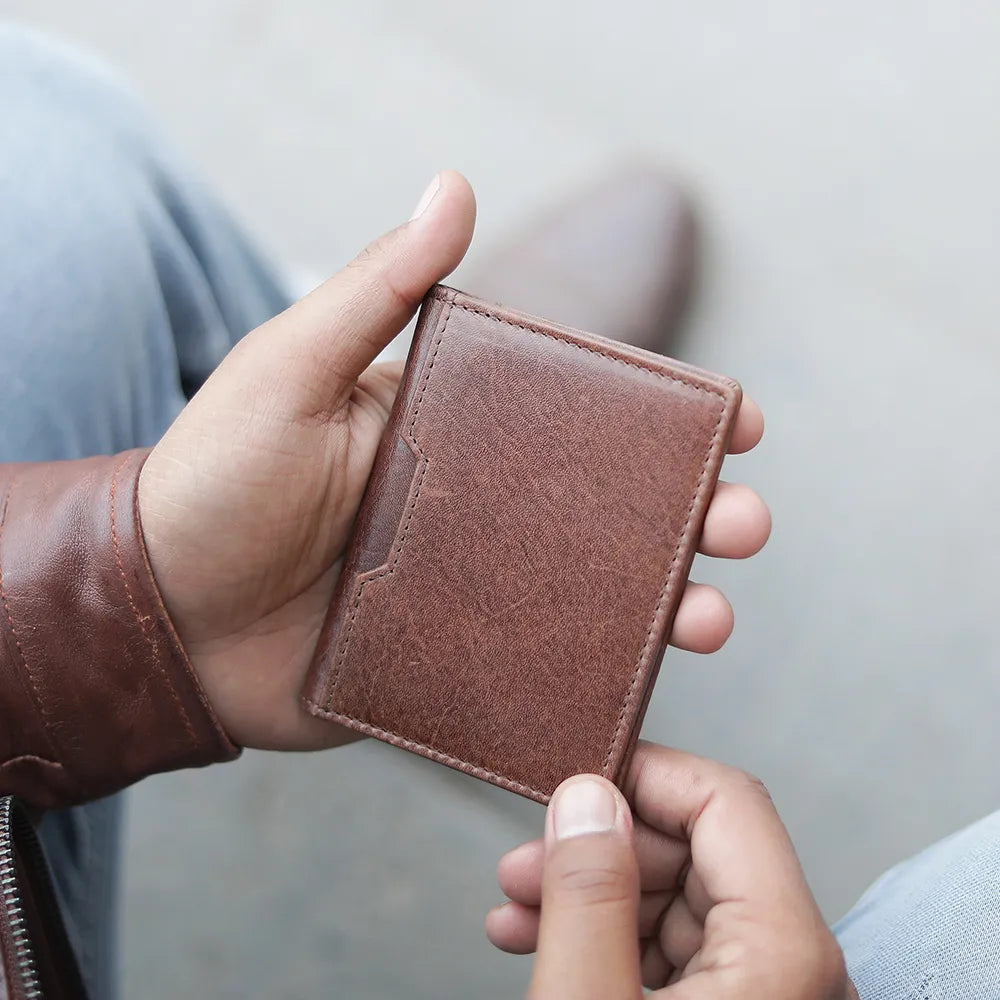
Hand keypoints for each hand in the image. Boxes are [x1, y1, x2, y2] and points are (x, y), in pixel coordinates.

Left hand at [138, 172, 769, 750]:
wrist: (162, 615)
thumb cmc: (217, 479)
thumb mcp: (291, 370)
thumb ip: (376, 290)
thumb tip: (455, 183)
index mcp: (459, 433)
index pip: (585, 419)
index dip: (668, 421)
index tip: (739, 423)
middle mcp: (480, 510)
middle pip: (611, 511)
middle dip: (695, 518)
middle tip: (745, 528)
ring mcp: (473, 592)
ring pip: (592, 597)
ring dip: (664, 605)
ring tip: (705, 617)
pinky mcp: (454, 665)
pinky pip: (538, 673)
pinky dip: (592, 681)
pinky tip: (634, 689)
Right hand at [489, 744, 857, 999]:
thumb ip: (589, 898)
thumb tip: (586, 798)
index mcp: (785, 952)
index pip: (727, 801)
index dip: (644, 776)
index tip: (575, 781)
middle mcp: (794, 967)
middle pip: (697, 850)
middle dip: (601, 846)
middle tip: (525, 858)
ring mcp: (769, 996)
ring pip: (678, 902)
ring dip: (592, 895)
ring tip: (516, 908)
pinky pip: (675, 953)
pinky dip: (608, 940)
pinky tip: (542, 940)